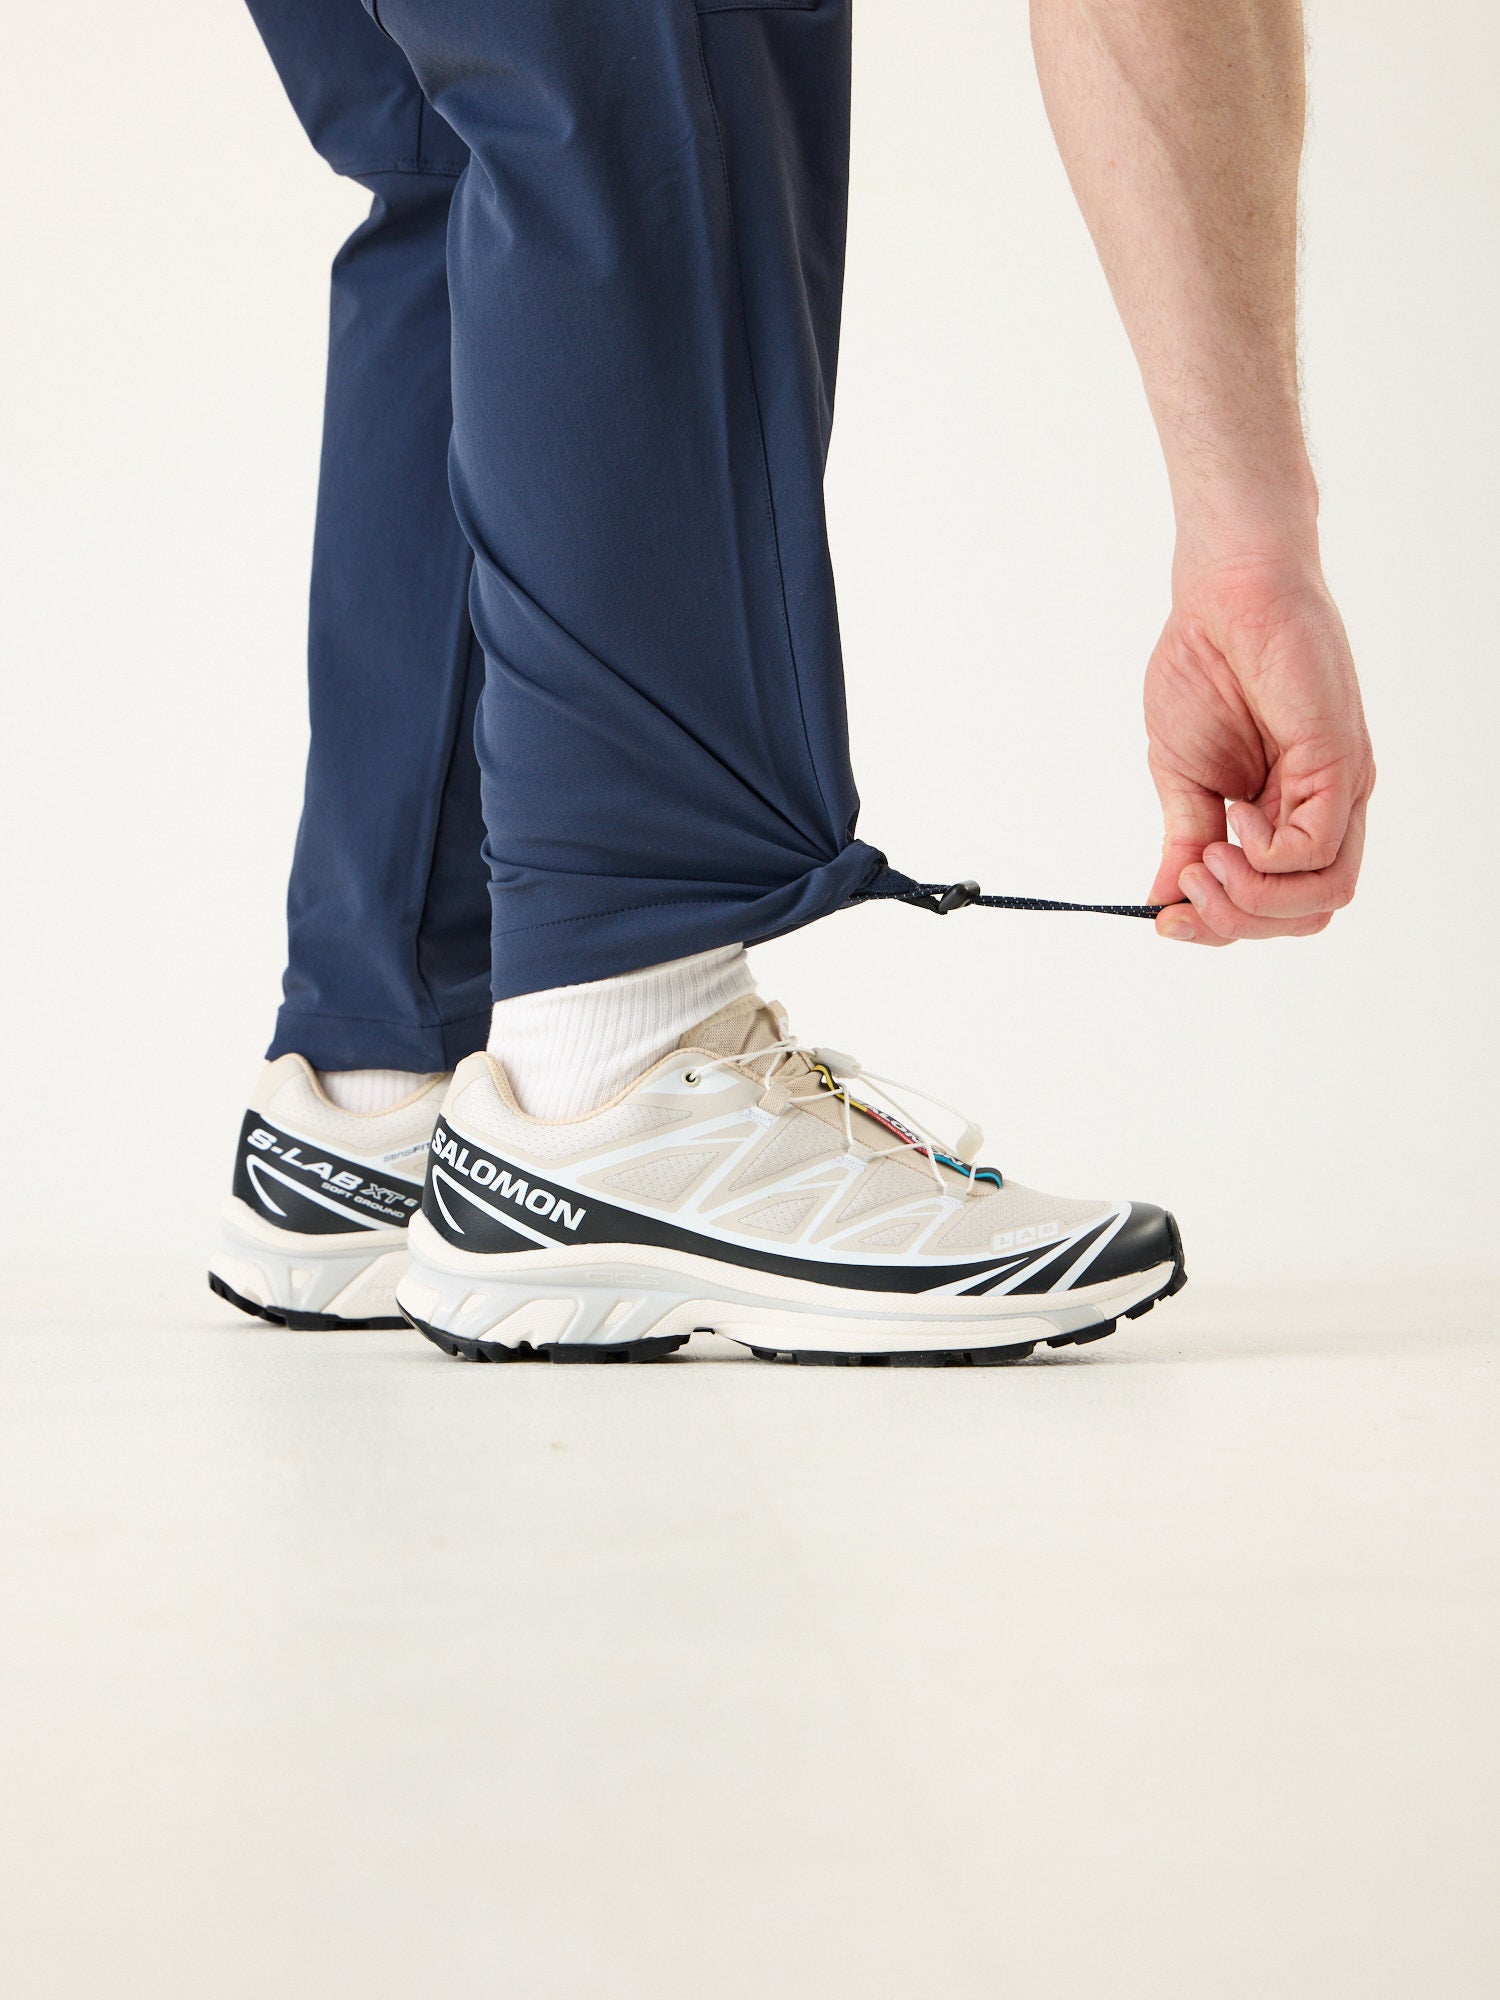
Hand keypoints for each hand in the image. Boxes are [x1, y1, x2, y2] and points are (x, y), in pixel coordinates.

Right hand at [1144, 554, 1373, 944]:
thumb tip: (1163, 903)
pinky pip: (1317, 846)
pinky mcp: (1339, 760)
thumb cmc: (1204, 668)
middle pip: (1310, 912)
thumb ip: (1184, 841)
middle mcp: (1324, 807)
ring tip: (1205, 863)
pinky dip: (1265, 858)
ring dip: (1253, 901)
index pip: (1278, 904)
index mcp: (1289, 812)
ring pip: (1325, 893)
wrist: (1220, 594)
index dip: (1221, 926)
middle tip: (1186, 888)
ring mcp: (1338, 786)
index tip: (1164, 917)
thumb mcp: (1182, 777)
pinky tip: (1230, 824)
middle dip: (1238, 922)